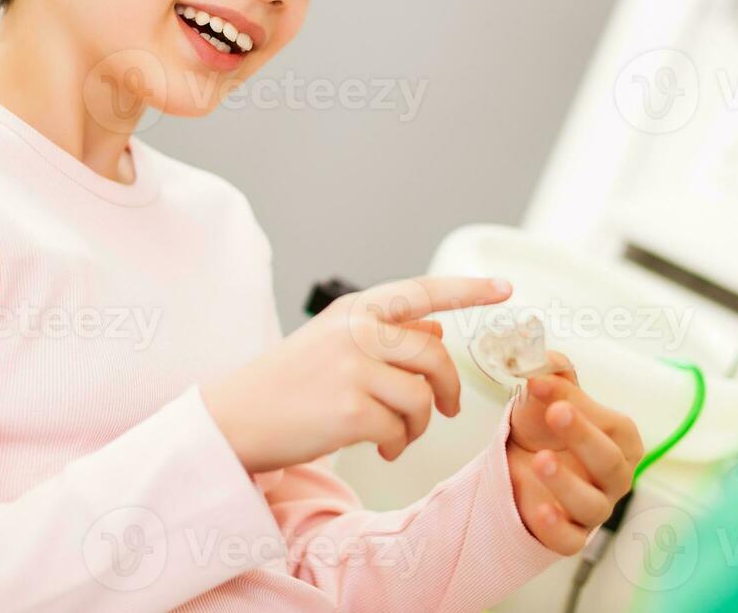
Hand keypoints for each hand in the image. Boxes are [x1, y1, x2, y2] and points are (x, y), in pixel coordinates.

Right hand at [201, 276, 511, 472]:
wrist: (233, 419)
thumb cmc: (286, 383)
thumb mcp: (335, 343)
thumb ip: (388, 334)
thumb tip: (438, 327)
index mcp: (355, 309)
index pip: (422, 291)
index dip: (468, 289)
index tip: (504, 288)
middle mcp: (357, 331)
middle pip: (435, 355)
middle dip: (449, 388)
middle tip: (448, 409)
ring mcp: (354, 369)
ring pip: (422, 398)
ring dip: (419, 425)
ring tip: (396, 436)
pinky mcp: (351, 410)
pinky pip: (400, 431)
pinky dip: (396, 446)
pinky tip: (377, 449)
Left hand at [506, 353, 643, 553]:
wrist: (514, 461)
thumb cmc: (543, 427)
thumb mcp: (545, 396)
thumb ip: (553, 374)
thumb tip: (546, 358)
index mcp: (620, 441)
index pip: (616, 426)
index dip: (586, 408)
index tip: (544, 386)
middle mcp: (614, 478)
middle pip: (611, 464)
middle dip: (584, 438)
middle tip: (555, 413)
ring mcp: (594, 509)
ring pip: (592, 505)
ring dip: (567, 484)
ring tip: (540, 460)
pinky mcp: (569, 536)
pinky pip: (571, 541)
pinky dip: (557, 528)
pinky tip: (539, 510)